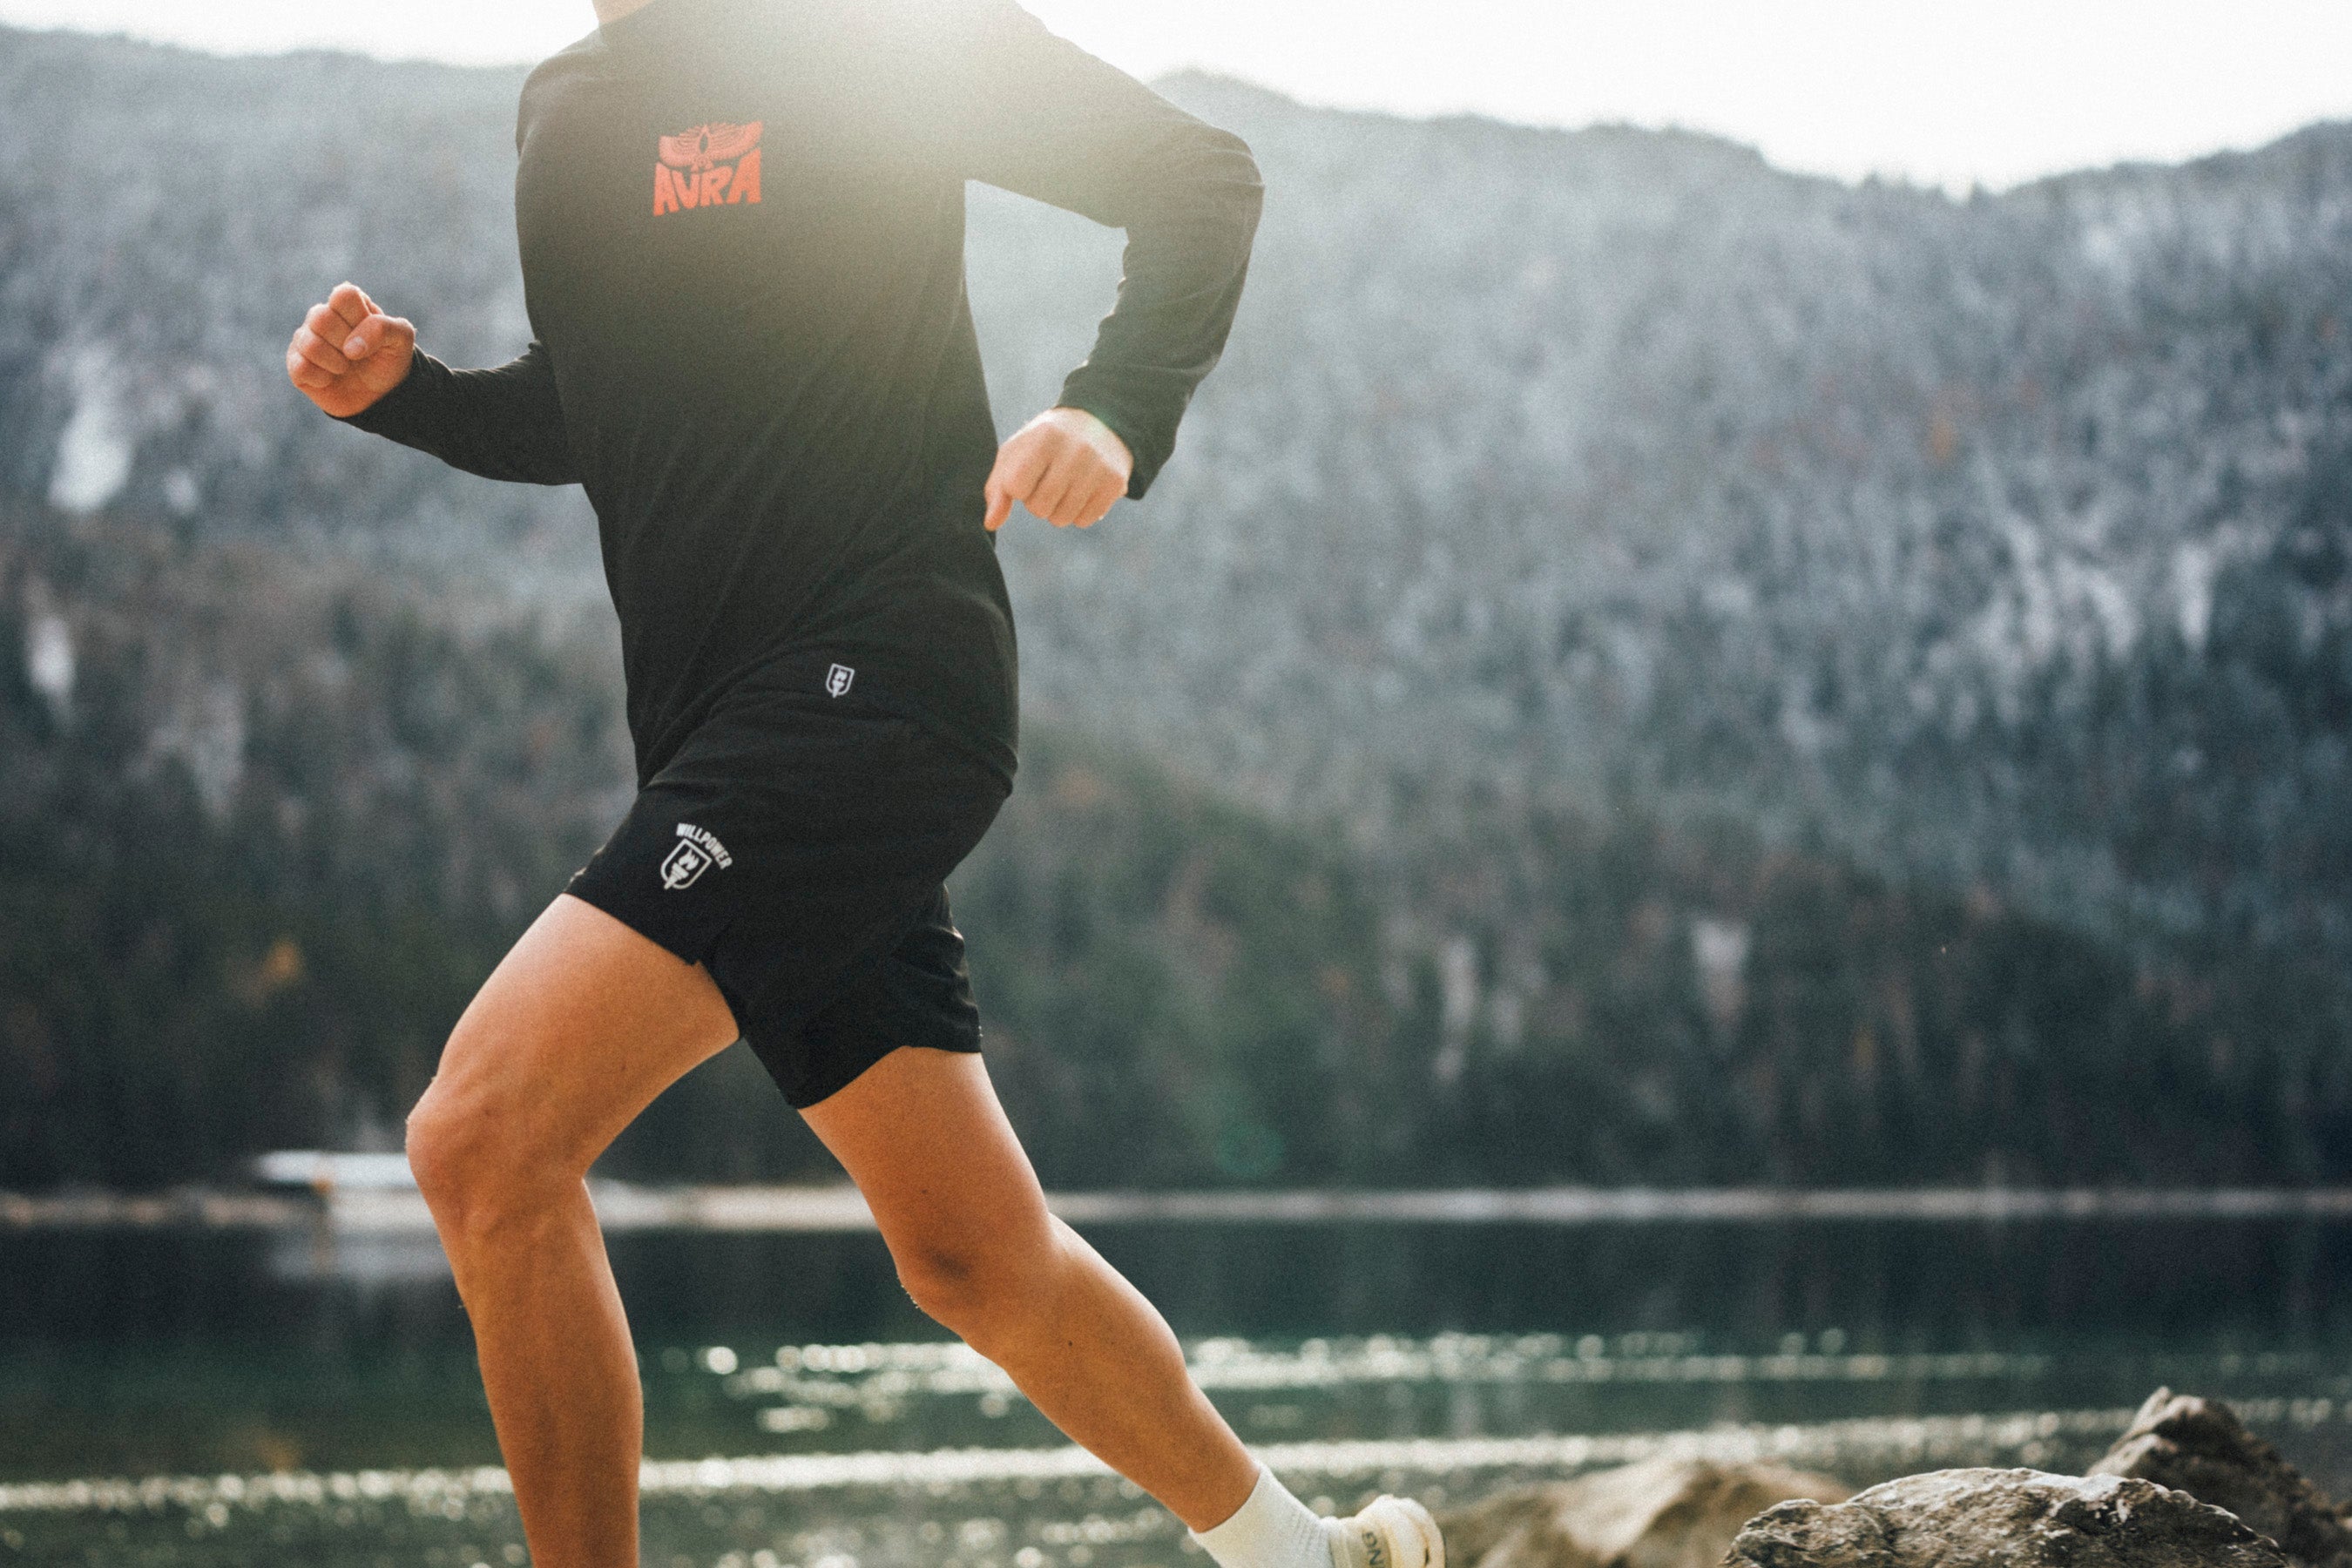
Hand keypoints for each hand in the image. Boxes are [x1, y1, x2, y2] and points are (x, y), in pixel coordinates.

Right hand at [285, 282, 415, 418]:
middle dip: (346, 343)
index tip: (370, 335)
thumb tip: (350, 348)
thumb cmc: (388, 360)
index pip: (343, 295)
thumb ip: (382, 329)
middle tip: (357, 354)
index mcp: (347, 303)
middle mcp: (321, 316)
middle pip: (321, 318)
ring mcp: (305, 338)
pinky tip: (331, 378)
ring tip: (346, 367)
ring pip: (310, 344)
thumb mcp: (401, 339)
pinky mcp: (295, 363)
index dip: (358, 318)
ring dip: (336, 363)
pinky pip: (301, 368)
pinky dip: (323, 379)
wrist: (380, 395)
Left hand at [984, 407, 1132, 530]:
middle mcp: (1075, 450)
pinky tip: (1083, 491)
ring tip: (1065, 485)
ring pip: (1062, 518)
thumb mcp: (1017, 453)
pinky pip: (1084, 521)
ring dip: (1057, 510)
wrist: (1099, 422)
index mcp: (1045, 436)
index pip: (1016, 487)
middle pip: (1039, 508)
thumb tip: (991, 523)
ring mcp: (1098, 467)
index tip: (1029, 472)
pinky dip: (1078, 513)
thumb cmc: (1046, 442)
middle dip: (1038, 501)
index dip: (1018, 487)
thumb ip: (998, 488)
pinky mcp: (1116, 483)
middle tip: (1048, 479)